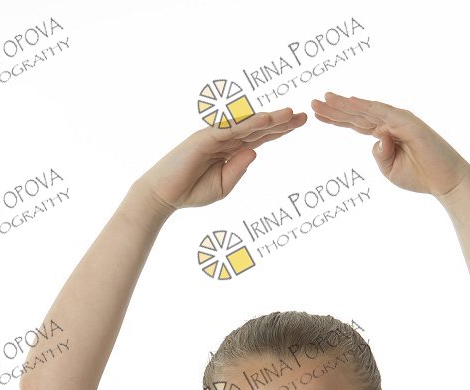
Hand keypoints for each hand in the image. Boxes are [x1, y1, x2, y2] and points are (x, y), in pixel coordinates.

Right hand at [134, 108, 307, 216]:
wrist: (165, 196)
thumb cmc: (192, 191)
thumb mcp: (224, 186)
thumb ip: (239, 169)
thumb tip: (255, 152)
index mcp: (231, 151)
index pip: (260, 138)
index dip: (280, 130)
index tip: (300, 123)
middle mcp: (225, 139)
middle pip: (258, 128)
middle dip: (281, 122)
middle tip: (304, 115)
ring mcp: (216, 136)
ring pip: (247, 125)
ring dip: (269, 119)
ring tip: (291, 113)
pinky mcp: (205, 138)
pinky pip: (231, 130)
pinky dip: (248, 124)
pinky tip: (265, 119)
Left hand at [310, 92, 469, 200]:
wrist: (445, 181)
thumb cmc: (420, 177)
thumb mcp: (390, 171)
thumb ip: (379, 156)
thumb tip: (375, 139)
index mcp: (385, 135)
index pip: (356, 124)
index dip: (336, 119)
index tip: (317, 114)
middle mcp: (390, 123)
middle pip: (356, 114)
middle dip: (334, 109)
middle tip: (313, 102)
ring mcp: (398, 120)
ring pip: (366, 110)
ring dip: (345, 104)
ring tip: (325, 98)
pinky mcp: (407, 122)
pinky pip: (381, 112)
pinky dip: (365, 106)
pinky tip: (349, 102)